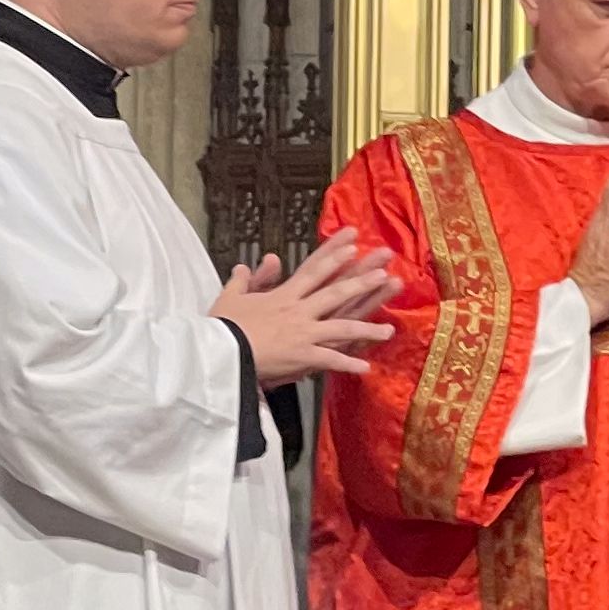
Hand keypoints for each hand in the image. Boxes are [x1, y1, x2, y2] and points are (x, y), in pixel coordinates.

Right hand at [213, 228, 395, 384]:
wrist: (218, 351)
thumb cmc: (222, 325)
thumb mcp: (231, 296)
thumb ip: (246, 279)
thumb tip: (253, 262)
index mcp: (283, 295)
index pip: (314, 269)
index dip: (335, 254)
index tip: (353, 240)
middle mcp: (298, 310)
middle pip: (336, 292)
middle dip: (362, 280)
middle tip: (385, 270)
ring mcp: (302, 333)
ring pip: (342, 328)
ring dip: (367, 328)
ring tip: (390, 330)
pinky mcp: (301, 356)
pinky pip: (330, 360)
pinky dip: (347, 365)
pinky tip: (366, 369)